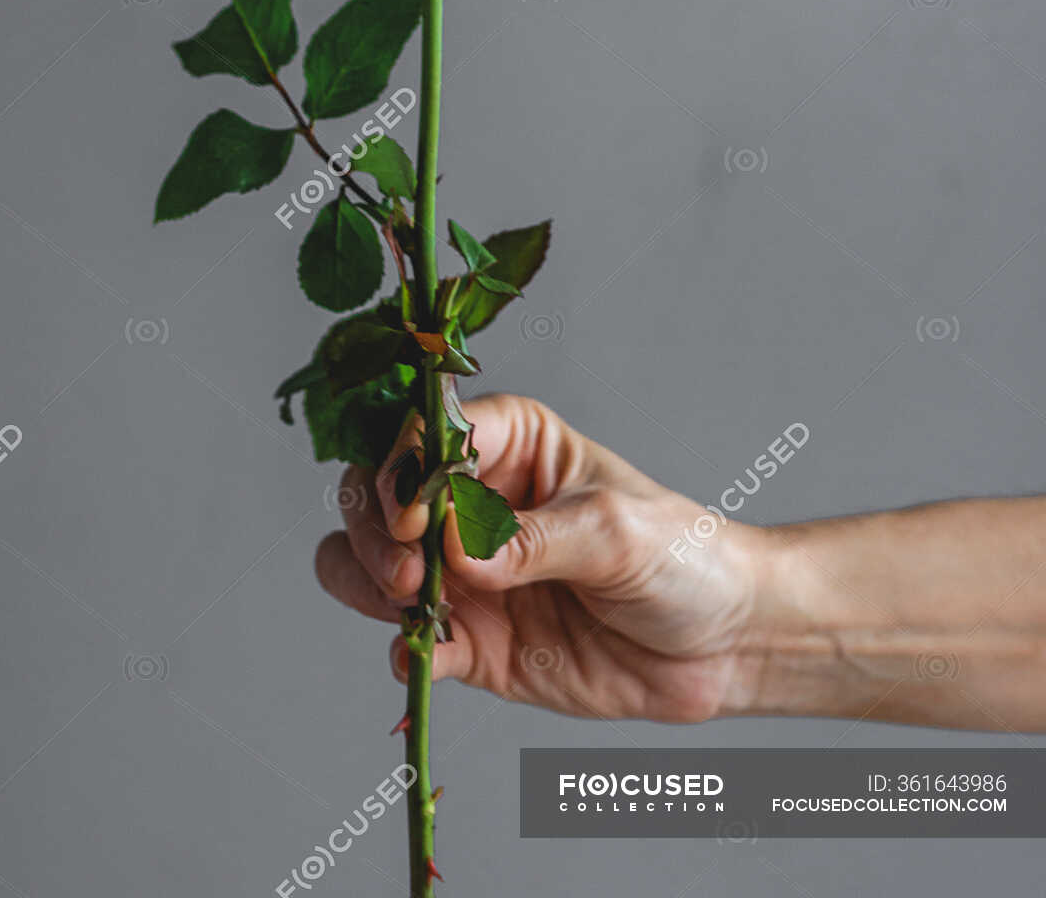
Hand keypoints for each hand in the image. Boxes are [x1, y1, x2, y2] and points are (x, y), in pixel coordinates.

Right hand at [314, 392, 766, 722]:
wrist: (724, 642)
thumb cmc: (680, 554)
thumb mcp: (615, 530)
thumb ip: (532, 540)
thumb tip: (456, 552)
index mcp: (508, 442)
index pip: (427, 433)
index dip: (404, 466)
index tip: (414, 515)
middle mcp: (471, 502)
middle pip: (377, 492)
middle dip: (372, 526)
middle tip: (404, 570)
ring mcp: (464, 574)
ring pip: (368, 563)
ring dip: (366, 580)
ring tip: (407, 604)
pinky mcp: (472, 642)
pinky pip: (412, 643)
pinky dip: (404, 650)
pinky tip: (421, 657)